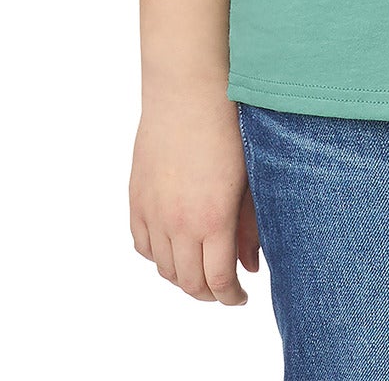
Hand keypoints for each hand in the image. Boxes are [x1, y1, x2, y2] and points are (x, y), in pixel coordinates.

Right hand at [130, 87, 259, 303]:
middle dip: (208, 293)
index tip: (240, 297)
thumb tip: (250, 267)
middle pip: (189, 282)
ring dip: (182, 277)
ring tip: (200, 270)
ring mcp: (153, 212)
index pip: (218, 281)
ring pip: (163, 268)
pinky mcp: (137, 198)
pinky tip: (173, 248)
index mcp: (213, 220)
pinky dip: (157, 255)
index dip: (230, 297)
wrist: (188, 91)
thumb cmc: (228, 127)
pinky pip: (142, 244)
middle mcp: (179, 223)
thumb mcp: (250, 179)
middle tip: (222, 289)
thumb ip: (249, 227)